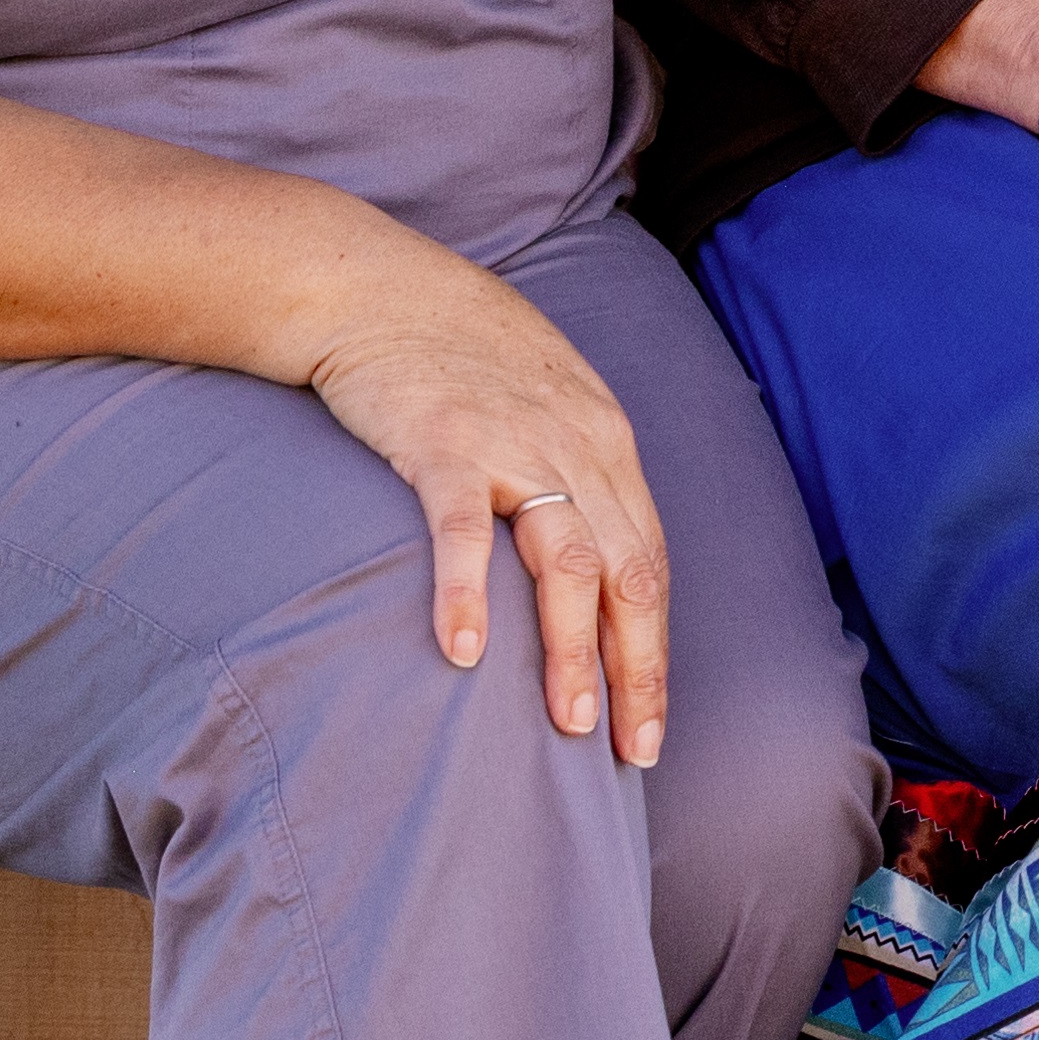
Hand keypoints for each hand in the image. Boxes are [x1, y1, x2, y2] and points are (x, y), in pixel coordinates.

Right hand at [280, 236, 676, 763]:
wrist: (383, 288)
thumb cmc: (467, 358)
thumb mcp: (550, 409)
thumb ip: (576, 480)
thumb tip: (591, 576)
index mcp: (609, 445)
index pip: (650, 564)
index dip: (656, 648)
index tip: (652, 725)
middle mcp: (579, 446)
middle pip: (628, 574)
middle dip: (638, 670)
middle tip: (633, 751)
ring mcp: (513, 444)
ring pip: (566, 560)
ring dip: (573, 649)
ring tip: (571, 725)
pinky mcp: (442, 441)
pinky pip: (462, 528)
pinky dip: (466, 591)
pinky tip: (462, 653)